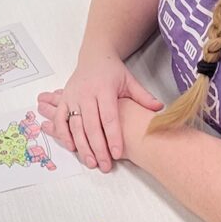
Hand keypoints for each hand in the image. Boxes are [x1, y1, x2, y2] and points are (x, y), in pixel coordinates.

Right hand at [37, 54, 162, 172]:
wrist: (94, 56)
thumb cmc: (113, 71)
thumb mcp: (130, 81)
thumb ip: (143, 97)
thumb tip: (160, 109)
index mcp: (104, 89)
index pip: (109, 117)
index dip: (113, 136)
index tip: (117, 154)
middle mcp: (86, 93)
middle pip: (91, 125)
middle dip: (98, 148)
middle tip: (105, 165)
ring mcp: (73, 97)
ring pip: (75, 125)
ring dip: (82, 146)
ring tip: (91, 162)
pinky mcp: (64, 100)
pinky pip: (61, 120)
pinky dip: (63, 135)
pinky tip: (73, 148)